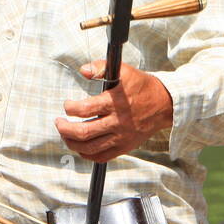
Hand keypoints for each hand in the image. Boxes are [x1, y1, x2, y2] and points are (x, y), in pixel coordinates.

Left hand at [56, 61, 174, 162]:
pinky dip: (87, 154)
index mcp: (115, 103)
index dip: (70, 108)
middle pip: (84, 132)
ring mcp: (121, 137)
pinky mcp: (124, 147)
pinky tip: (80, 147)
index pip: (85, 110)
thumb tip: (83, 70)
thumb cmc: (143, 87)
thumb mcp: (125, 71)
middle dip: (65, 129)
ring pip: (90, 147)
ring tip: (65, 134)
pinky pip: (102, 157)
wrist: (165, 105)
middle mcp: (117, 122)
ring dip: (72, 142)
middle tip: (59, 122)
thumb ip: (101, 67)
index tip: (67, 105)